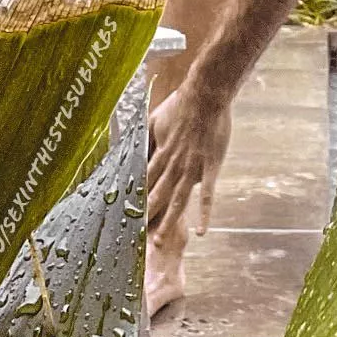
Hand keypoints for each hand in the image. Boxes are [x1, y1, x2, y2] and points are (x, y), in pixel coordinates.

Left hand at [147, 77, 232, 249]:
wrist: (205, 95)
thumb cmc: (180, 104)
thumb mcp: (154, 119)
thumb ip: (144, 138)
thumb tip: (133, 152)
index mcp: (160, 153)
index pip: (144, 181)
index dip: (135, 198)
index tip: (126, 214)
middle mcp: (173, 165)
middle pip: (157, 194)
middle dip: (146, 216)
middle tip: (136, 236)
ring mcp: (192, 168)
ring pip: (177, 200)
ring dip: (167, 222)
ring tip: (159, 241)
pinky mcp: (210, 168)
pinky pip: (207, 196)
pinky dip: (204, 215)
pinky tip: (201, 231)